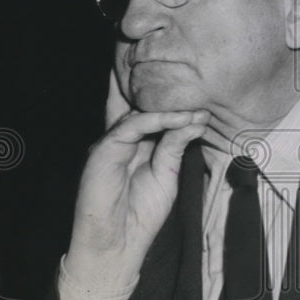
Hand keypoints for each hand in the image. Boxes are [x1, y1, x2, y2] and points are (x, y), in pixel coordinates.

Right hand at [64, 72, 208, 299]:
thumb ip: (175, 145)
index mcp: (134, 142)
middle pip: (131, 99)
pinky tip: (181, 118)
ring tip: (196, 100)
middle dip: (145, 77)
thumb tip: (194, 118)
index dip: (159, 92)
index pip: (144, 108)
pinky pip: (132, 127)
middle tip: (168, 54)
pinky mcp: (103, 152)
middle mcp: (119, 138)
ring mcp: (109, 143)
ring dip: (169, 104)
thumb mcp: (167, 174)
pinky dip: (158, 120)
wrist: (117, 245)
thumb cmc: (140, 214)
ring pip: (137, 110)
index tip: (183, 74)